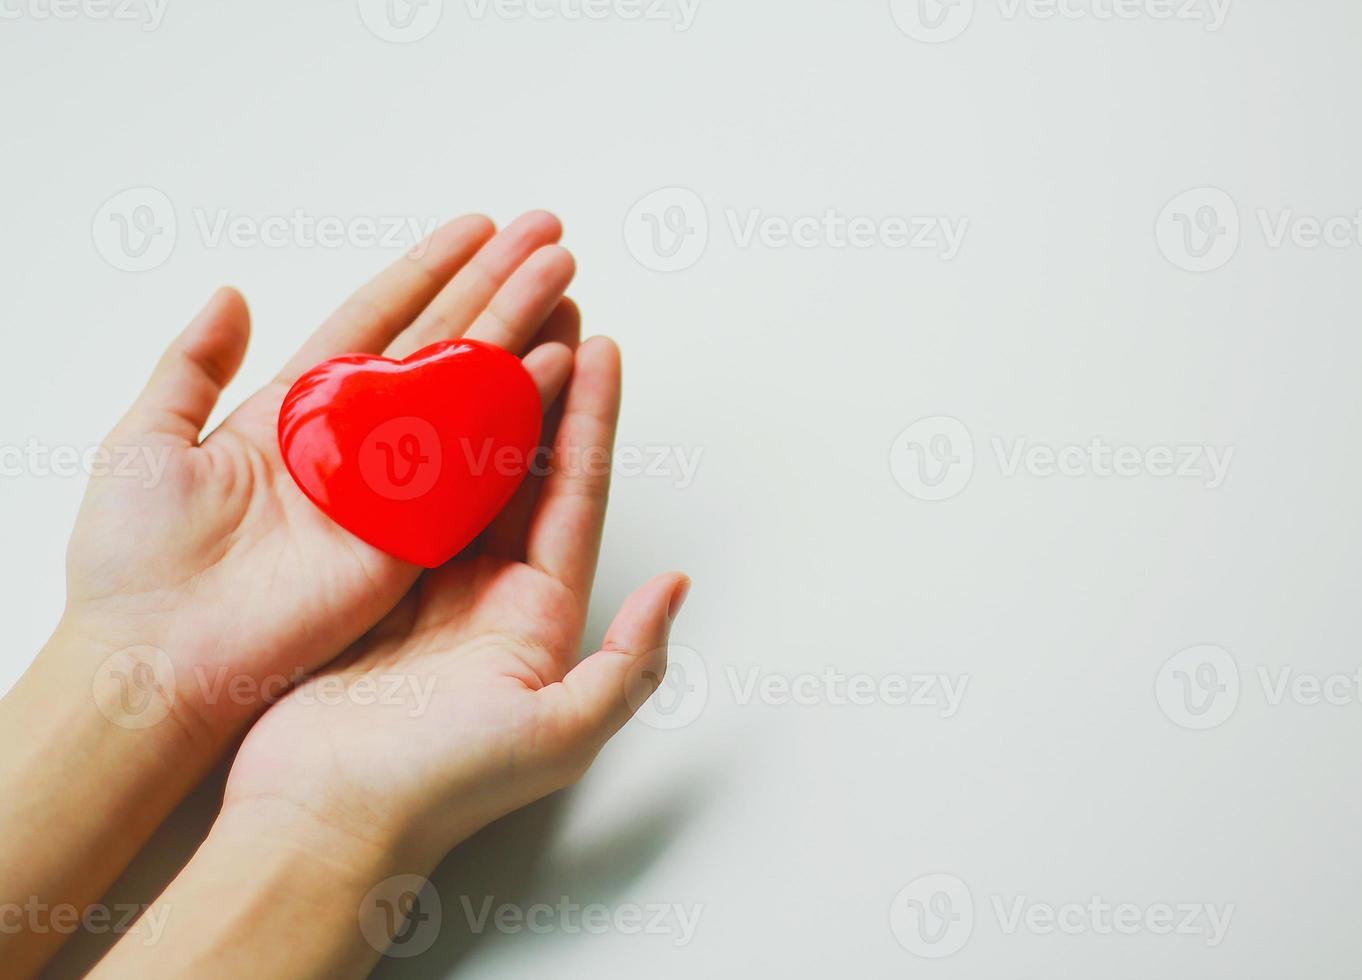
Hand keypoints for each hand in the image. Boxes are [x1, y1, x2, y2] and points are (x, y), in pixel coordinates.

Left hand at [63, 211, 577, 745]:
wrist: (154, 655)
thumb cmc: (135, 560)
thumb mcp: (147, 438)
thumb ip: (192, 364)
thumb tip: (230, 294)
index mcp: (300, 411)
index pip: (377, 319)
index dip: (428, 271)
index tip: (477, 229)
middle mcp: (357, 441)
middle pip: (439, 343)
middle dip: (495, 284)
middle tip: (546, 235)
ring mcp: (392, 485)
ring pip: (468, 389)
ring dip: (519, 329)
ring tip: (563, 276)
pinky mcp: (413, 535)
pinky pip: (476, 463)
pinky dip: (516, 410)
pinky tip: (552, 360)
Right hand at [221, 331, 690, 859]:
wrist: (326, 823)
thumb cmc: (441, 787)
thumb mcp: (560, 734)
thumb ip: (629, 663)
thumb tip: (678, 586)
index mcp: (541, 618)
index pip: (575, 497)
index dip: (592, 420)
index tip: (605, 347)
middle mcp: (491, 594)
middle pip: (525, 470)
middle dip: (543, 389)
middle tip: (551, 312)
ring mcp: (428, 589)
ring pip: (463, 472)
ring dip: (481, 401)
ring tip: (493, 328)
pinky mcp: (369, 589)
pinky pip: (398, 499)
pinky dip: (409, 442)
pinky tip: (410, 388)